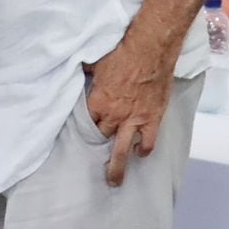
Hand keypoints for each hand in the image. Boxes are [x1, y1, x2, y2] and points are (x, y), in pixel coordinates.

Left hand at [85, 39, 176, 186]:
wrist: (151, 48)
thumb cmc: (122, 52)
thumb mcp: (96, 61)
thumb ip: (85, 71)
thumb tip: (75, 67)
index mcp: (98, 102)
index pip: (86, 122)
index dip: (84, 126)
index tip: (82, 133)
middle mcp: (114, 115)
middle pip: (101, 136)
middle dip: (98, 142)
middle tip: (95, 157)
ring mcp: (134, 120)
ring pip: (122, 151)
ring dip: (117, 166)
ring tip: (114, 179)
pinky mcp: (153, 118)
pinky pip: (148, 142)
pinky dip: (143, 150)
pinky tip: (140, 153)